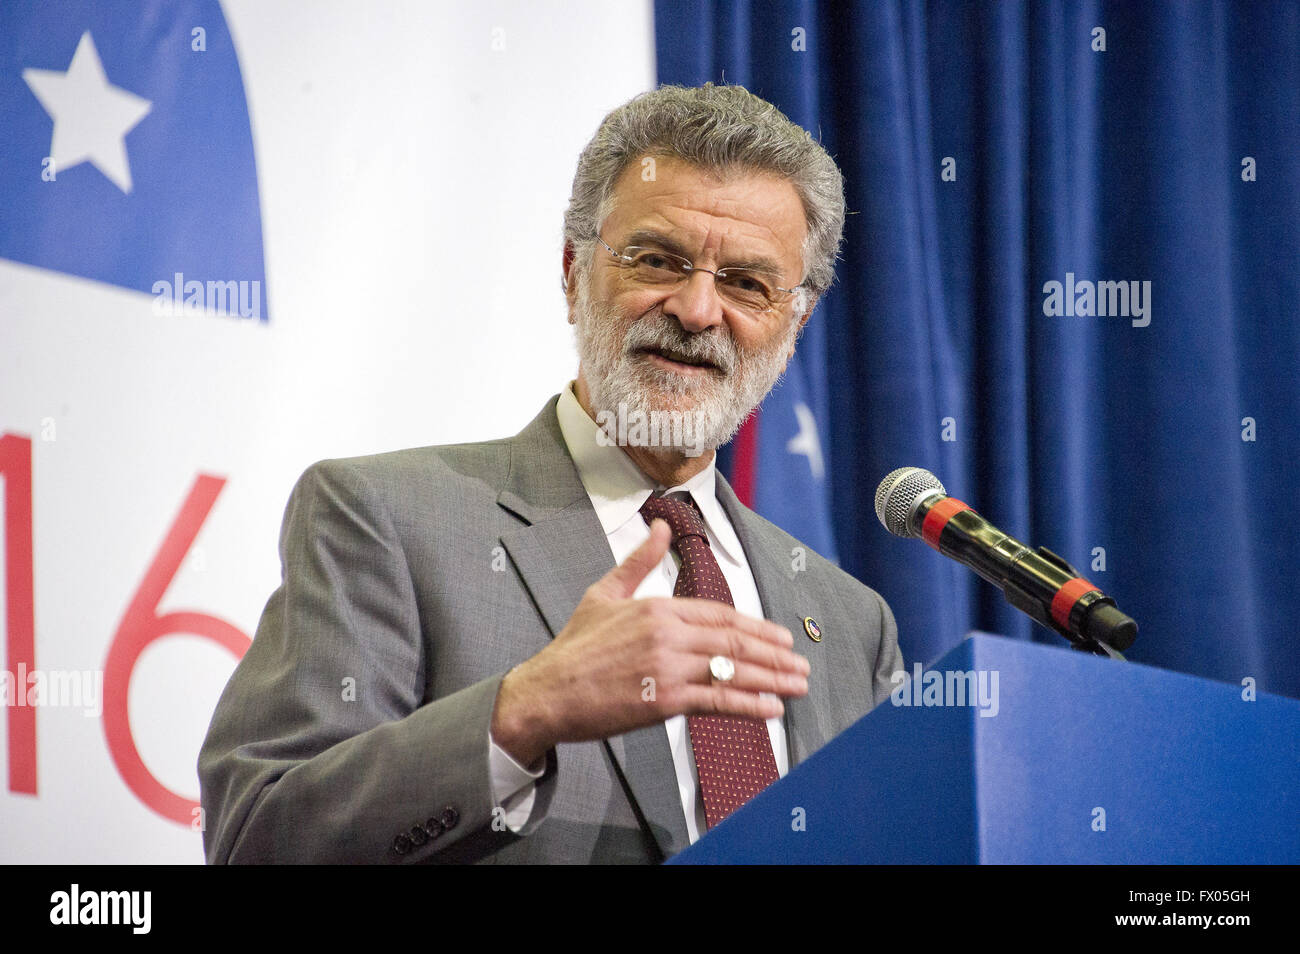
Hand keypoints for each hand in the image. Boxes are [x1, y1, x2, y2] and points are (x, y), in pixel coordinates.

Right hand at [490, 519, 809, 765]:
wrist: (547, 692)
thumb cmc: (574, 647)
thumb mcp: (604, 593)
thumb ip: (638, 561)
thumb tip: (659, 528)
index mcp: (657, 607)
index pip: (719, 613)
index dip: (754, 626)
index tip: (778, 637)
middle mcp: (668, 635)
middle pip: (734, 640)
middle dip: (773, 652)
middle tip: (799, 662)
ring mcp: (668, 668)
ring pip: (733, 670)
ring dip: (772, 678)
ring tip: (796, 685)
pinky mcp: (664, 701)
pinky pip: (717, 701)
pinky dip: (749, 705)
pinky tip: (771, 708)